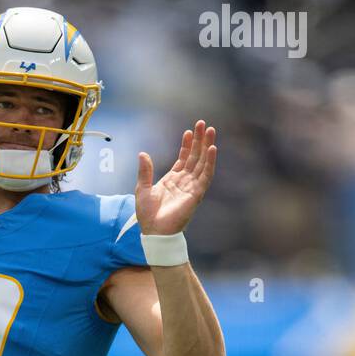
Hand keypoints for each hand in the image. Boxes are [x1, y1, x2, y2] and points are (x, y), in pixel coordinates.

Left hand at [135, 120, 216, 235]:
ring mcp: (191, 187)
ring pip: (203, 162)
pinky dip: (210, 162)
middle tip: (204, 124)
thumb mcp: (142, 189)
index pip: (184, 158)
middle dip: (200, 140)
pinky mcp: (196, 194)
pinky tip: (212, 149)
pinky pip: (206, 175)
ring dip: (207, 146)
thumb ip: (145, 171)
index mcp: (172, 179)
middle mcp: (184, 181)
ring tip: (211, 130)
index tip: (189, 131)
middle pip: (195, 156)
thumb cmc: (148, 215)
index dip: (187, 145)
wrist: (154, 232)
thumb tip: (142, 154)